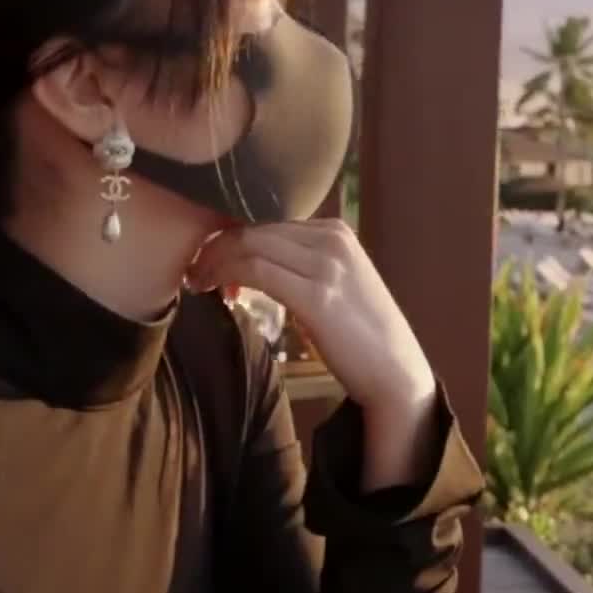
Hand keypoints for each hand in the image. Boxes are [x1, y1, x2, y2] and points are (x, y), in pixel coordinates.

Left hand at [187, 219, 436, 424]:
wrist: (396, 371)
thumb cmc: (361, 334)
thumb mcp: (336, 283)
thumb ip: (303, 265)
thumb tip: (256, 262)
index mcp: (335, 231)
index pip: (266, 222)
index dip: (230, 238)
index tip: (211, 262)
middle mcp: (331, 239)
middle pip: (253, 229)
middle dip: (215, 247)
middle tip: (196, 273)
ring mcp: (326, 265)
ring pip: (249, 245)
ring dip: (215, 262)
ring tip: (199, 283)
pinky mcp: (318, 296)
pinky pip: (256, 271)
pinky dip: (228, 276)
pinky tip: (221, 294)